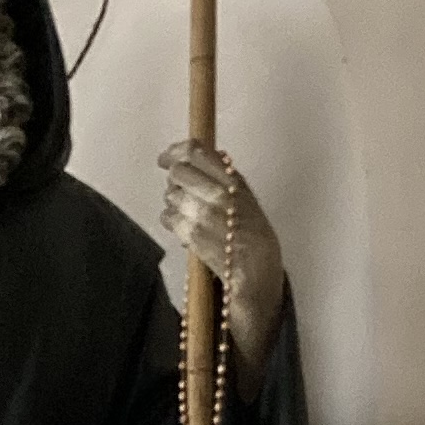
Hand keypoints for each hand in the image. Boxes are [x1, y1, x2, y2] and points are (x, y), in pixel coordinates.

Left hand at [159, 141, 286, 365]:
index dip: (175, 151)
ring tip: (187, 213)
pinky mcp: (192, 234)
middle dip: (174, 180)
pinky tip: (184, 228)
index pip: (196, 151)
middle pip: (178, 172)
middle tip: (178, 189)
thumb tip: (211, 155)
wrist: (257, 273)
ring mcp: (204, 213)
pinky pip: (169, 218)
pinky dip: (172, 221)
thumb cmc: (256, 239)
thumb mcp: (248, 199)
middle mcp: (219, 193)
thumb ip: (229, 177)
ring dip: (173, 202)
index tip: (167, 156)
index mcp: (234, 181)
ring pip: (171, 195)